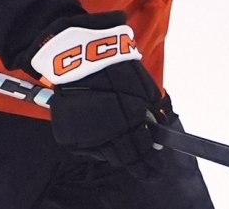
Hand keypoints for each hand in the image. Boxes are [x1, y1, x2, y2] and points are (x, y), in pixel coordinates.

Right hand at [50, 59, 164, 177]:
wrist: (81, 60)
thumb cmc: (116, 70)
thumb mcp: (143, 89)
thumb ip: (152, 115)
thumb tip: (158, 141)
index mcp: (130, 121)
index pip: (143, 153)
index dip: (151, 163)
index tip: (156, 168)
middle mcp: (109, 134)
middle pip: (126, 160)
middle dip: (138, 164)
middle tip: (145, 168)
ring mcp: (88, 138)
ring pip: (107, 157)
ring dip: (118, 153)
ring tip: (122, 147)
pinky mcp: (70, 138)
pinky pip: (88, 150)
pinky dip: (96, 145)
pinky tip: (101, 135)